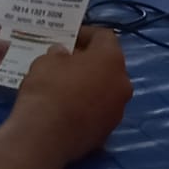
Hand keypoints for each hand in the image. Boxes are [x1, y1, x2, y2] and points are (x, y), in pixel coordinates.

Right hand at [7, 27, 131, 163]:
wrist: (46, 135)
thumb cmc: (48, 87)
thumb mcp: (46, 60)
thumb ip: (59, 54)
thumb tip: (63, 54)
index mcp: (112, 59)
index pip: (104, 36)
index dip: (85, 33)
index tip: (68, 36)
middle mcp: (122, 84)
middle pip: (108, 65)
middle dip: (89, 61)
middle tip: (66, 61)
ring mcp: (118, 111)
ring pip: (106, 90)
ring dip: (90, 85)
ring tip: (64, 86)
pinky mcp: (107, 132)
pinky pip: (99, 111)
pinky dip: (86, 107)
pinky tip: (66, 108)